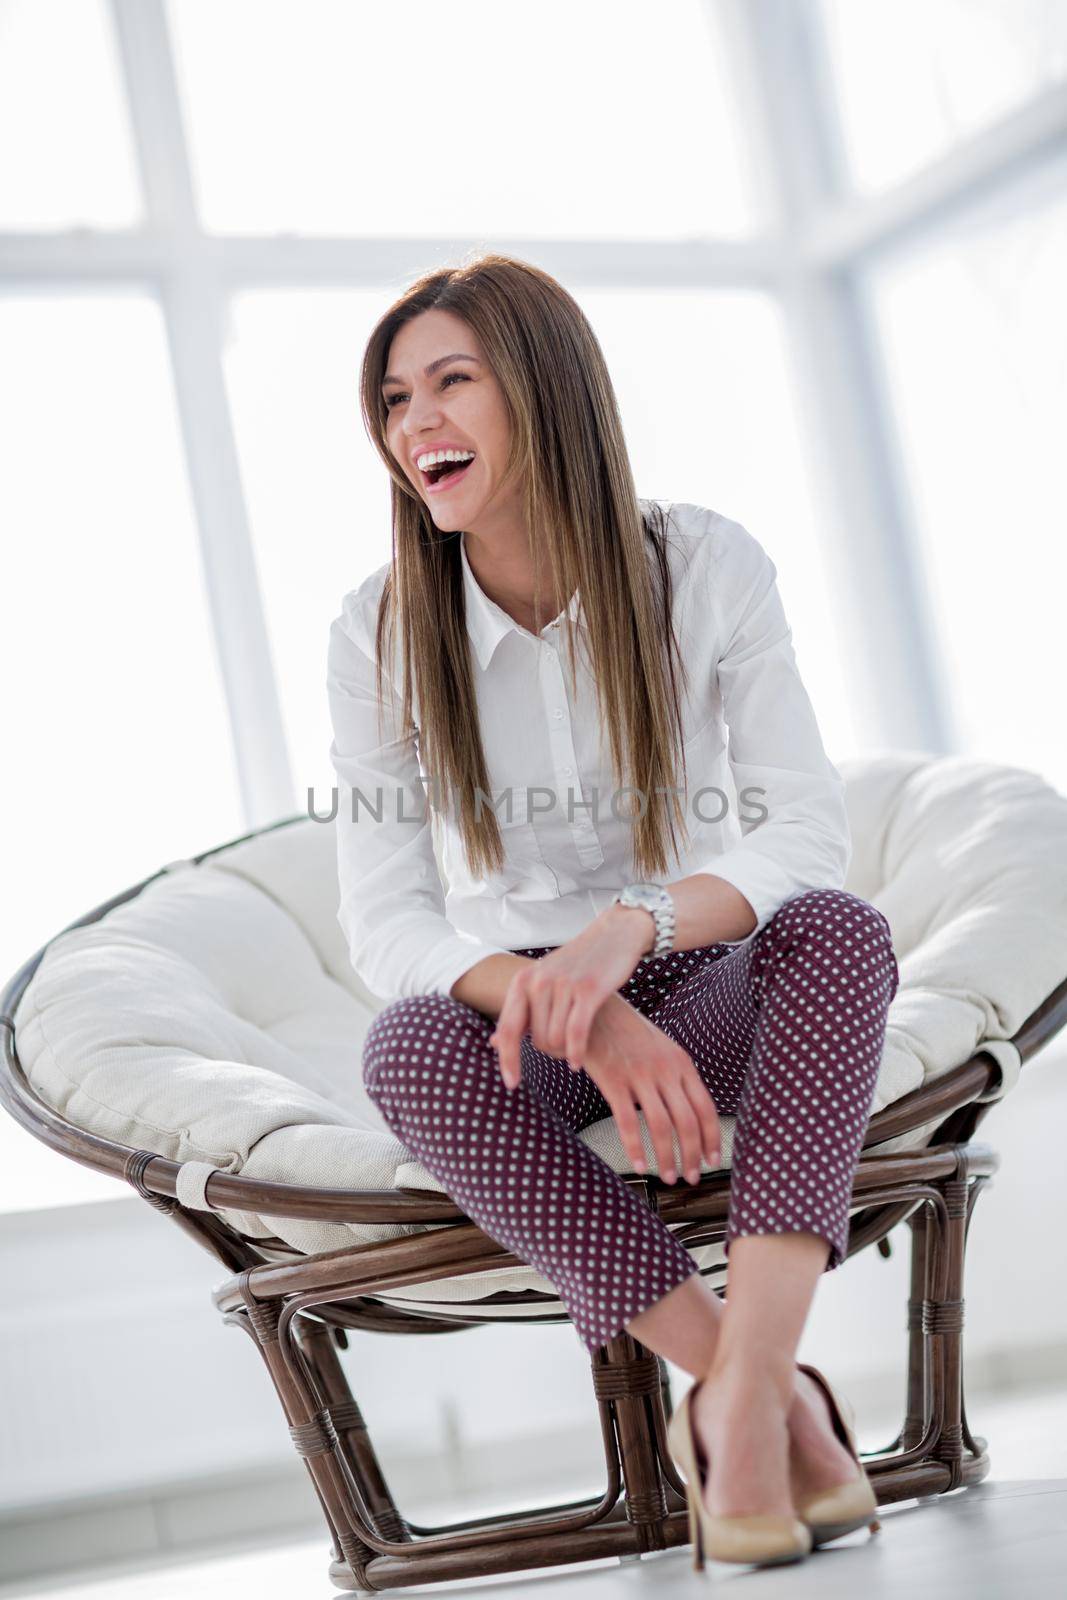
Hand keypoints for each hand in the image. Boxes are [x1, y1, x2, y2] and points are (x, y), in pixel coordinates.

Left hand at [489, 905, 650, 1089]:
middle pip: (537, 1041)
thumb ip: (520, 1013)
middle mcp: (538, 982)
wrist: (613, 935)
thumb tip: (493, 1044)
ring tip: (575, 1045)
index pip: (507, 1030)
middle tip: (566, 1048)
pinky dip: (576, 1053)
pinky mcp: (588, 990)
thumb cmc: (577, 965)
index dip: (507, 1060)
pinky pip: (576, 1035)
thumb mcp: (542, 983)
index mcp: (522, 981)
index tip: (511, 1084)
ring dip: (566, 1052)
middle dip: (552, 1052)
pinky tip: (577, 1064)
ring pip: (556, 1040)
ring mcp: (563, 985)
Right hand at [567, 993, 721, 1181]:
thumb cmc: (626, 1033)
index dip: (711, 1138)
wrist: (593, 1010)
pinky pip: (628, 1122)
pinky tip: (640, 1166)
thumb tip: (688, 1112)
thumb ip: (675, 1076)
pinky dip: (636, 1148)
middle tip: (692, 1177)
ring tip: (669, 1177)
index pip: (705, 1108)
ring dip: (668, 1157)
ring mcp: (639, 1075)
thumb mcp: (660, 1048)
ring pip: (661, 1126)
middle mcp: (665, 1070)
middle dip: (693, 1155)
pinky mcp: (613, 1080)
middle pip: (687, 1121)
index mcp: (681, 1063)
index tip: (713, 1160)